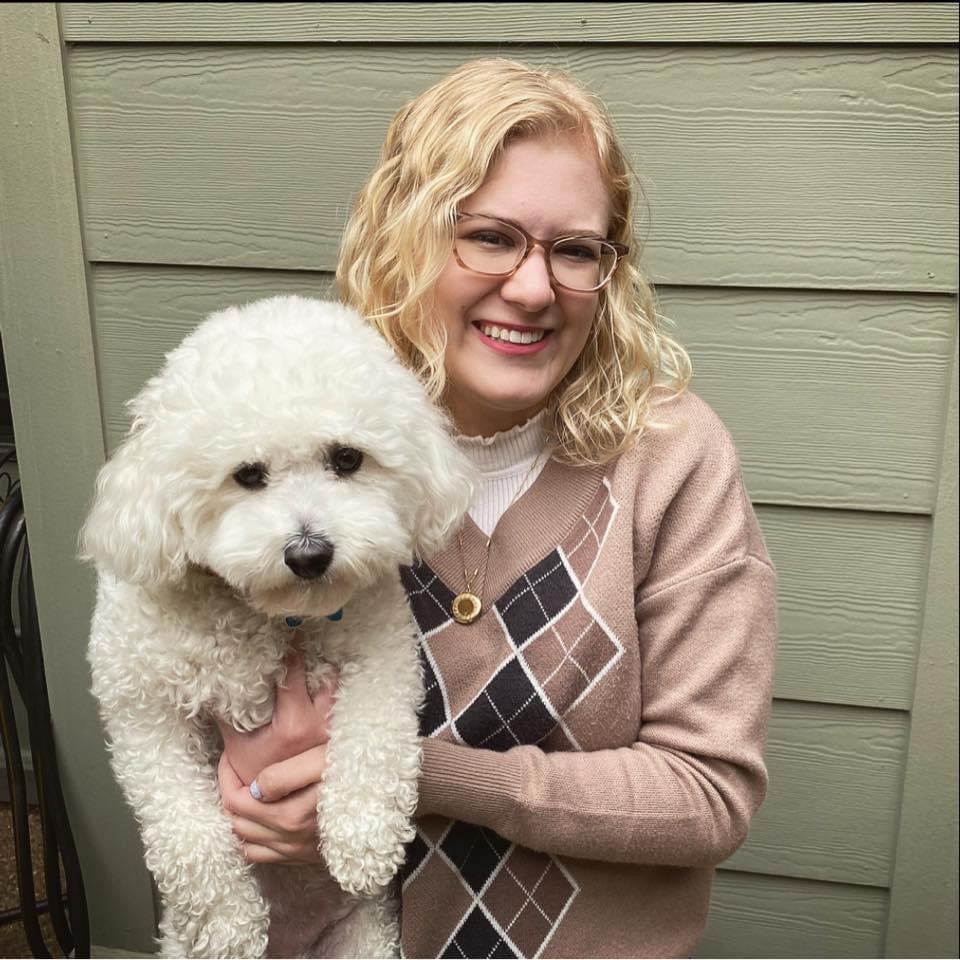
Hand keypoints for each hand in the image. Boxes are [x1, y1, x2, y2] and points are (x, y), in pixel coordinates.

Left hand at [216, 642, 337, 863]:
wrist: (392, 793)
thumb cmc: (358, 769)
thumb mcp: (325, 760)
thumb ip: (287, 774)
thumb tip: (256, 786)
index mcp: (294, 813)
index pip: (240, 799)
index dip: (227, 774)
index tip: (229, 754)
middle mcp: (292, 837)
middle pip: (238, 820)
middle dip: (227, 792)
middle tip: (229, 769)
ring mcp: (297, 850)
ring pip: (246, 840)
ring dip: (235, 816)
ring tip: (238, 790)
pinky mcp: (304, 857)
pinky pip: (260, 858)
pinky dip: (249, 842)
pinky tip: (252, 822)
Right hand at [217, 642, 336, 785]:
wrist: (282, 810)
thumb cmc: (256, 776)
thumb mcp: (237, 746)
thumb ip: (227, 714)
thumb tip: (209, 685)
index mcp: (294, 723)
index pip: (295, 671)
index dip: (292, 647)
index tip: (292, 628)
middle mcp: (320, 723)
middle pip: (325, 672)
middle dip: (316, 654)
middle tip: (310, 635)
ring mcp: (334, 730)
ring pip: (339, 687)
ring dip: (330, 671)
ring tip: (322, 656)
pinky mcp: (342, 737)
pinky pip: (345, 703)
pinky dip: (337, 689)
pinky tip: (329, 681)